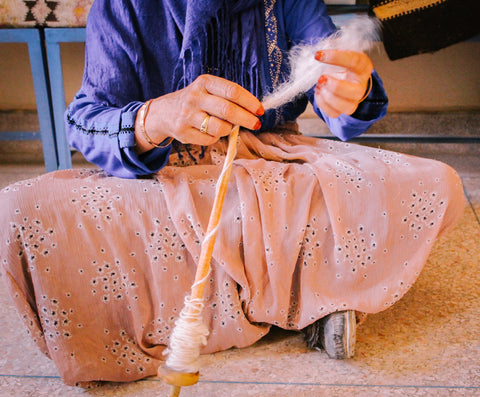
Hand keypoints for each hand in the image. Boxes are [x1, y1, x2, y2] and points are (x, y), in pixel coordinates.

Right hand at [135, 75, 263, 152]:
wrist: (164, 113)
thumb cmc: (196, 101)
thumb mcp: (208, 90)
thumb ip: (228, 98)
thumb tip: (253, 112)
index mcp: (205, 82)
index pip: (232, 91)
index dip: (249, 102)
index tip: (260, 110)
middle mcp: (195, 97)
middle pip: (227, 110)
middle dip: (246, 119)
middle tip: (256, 124)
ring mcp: (188, 115)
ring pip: (219, 127)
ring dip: (229, 130)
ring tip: (228, 127)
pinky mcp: (183, 132)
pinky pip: (209, 139)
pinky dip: (215, 137)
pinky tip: (210, 132)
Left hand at [314, 49, 372, 118]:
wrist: (344, 75)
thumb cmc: (342, 63)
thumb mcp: (341, 49)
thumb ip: (335, 45)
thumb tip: (325, 46)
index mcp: (363, 66)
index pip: (354, 61)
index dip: (335, 57)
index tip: (318, 55)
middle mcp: (361, 85)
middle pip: (354, 92)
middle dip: (335, 86)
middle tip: (321, 78)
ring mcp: (354, 100)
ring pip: (345, 106)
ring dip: (327, 97)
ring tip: (318, 85)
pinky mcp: (344, 109)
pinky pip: (334, 113)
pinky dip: (323, 104)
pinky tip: (319, 92)